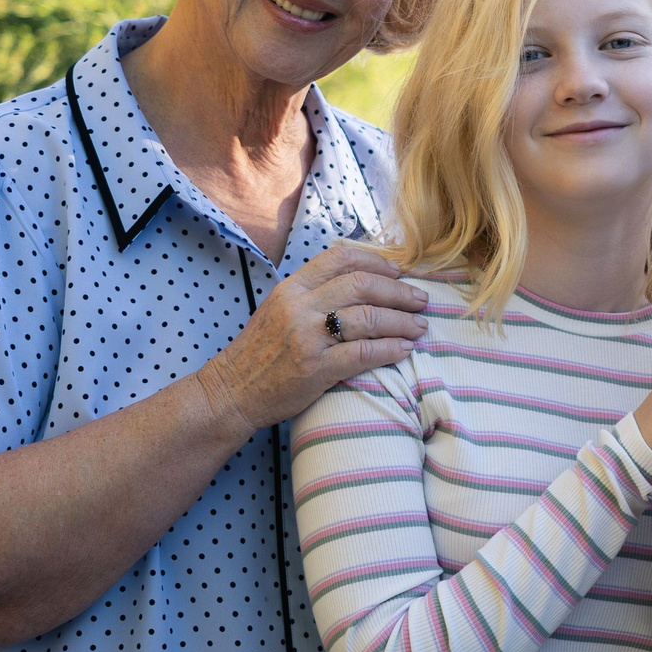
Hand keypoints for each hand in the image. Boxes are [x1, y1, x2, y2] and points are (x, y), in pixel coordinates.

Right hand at [197, 243, 430, 435]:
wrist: (231, 392)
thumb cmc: (260, 353)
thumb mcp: (279, 309)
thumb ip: (313, 294)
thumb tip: (359, 282)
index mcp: (291, 287)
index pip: (340, 259)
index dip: (376, 261)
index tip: (399, 271)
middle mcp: (299, 307)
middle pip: (362, 285)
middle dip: (399, 292)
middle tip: (421, 300)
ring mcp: (307, 338)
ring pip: (368, 318)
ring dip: (402, 321)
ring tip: (420, 326)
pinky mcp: (315, 369)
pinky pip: (363, 353)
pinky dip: (390, 349)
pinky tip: (405, 349)